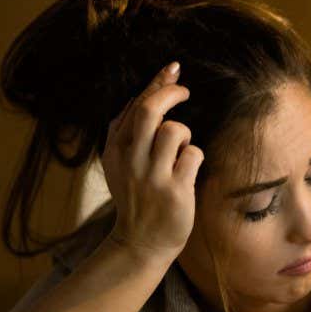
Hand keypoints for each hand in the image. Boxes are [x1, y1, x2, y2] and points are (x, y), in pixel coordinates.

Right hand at [101, 62, 203, 264]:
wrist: (141, 242)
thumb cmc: (138, 198)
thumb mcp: (120, 165)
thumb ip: (126, 133)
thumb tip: (143, 95)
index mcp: (116, 149)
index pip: (135, 105)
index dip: (156, 83)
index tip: (173, 69)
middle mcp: (130, 159)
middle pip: (150, 110)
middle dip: (171, 92)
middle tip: (185, 91)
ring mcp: (152, 175)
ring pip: (174, 130)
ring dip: (184, 135)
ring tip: (180, 151)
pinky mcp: (175, 189)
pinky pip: (193, 154)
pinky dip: (195, 157)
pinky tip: (187, 171)